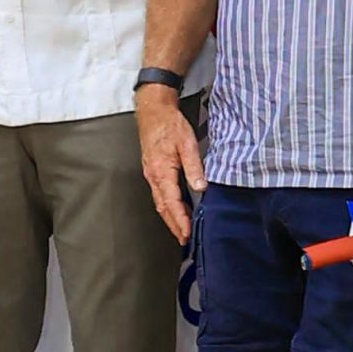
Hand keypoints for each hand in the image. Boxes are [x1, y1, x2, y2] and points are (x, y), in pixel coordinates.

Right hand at [137, 88, 204, 244]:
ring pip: (160, 202)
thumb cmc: (169, 124)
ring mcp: (151, 174)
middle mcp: (153, 176)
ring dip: (170, 217)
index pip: (171, 202)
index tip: (187, 234)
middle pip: (163, 207)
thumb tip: (201, 187)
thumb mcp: (187, 143)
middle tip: (184, 240)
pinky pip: (159, 193)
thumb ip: (194, 167)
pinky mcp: (153, 170)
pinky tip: (176, 208)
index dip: (180, 220)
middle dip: (173, 225)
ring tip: (181, 230)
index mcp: (161, 171)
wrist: (153, 111)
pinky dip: (168, 206)